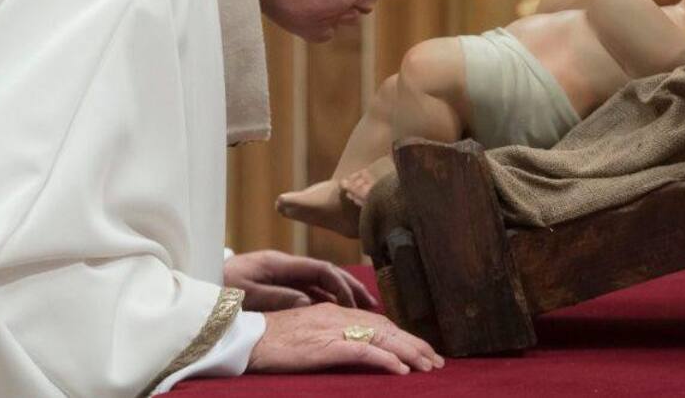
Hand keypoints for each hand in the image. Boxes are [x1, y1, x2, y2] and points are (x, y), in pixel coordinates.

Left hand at [224, 250, 376, 310]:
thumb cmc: (217, 286)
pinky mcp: (276, 284)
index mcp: (278, 262)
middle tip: (371, 304)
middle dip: (350, 286)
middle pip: (325, 273)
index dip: (342, 284)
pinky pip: (308, 290)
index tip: (356, 302)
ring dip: (341, 294)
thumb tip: (310, 301)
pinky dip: (326, 299)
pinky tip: (336, 313)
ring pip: (319, 282)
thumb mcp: (247, 292)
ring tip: (361, 309)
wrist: (197, 281)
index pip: (320, 269)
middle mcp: (284, 265)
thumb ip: (278, 296)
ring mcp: (280, 274)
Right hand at [248, 302, 443, 374]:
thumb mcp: (307, 333)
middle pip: (387, 328)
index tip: (422, 350)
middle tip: (437, 361)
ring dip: (409, 353)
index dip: (403, 336)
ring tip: (429, 367)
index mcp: (335, 312)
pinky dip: (386, 359)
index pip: (378, 322)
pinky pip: (364, 351)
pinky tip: (401, 371)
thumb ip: (330, 336)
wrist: (247, 339)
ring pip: (382, 338)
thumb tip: (353, 346)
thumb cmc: (272, 340)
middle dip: (415, 345)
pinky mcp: (326, 346)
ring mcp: (333, 330)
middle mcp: (338, 316)